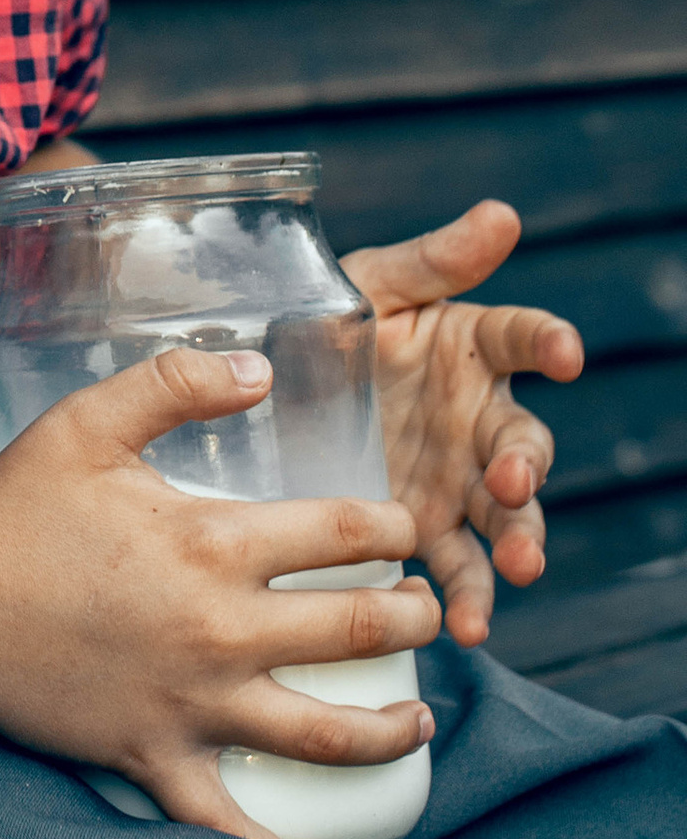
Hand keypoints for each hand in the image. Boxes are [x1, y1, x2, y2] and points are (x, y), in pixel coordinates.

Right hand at [0, 346, 437, 838]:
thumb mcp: (86, 424)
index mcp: (209, 544)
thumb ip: (173, 384)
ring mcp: (191, 704)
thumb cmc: (10, 511)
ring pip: (325, 734)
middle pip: (356, 632)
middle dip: (412, 619)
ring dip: (390, 728)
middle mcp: (217, 630)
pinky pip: (228, 825)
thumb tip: (258, 367)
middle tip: (424, 611)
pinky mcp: (153, 759)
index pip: (340, 535)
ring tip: (418, 719)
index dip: (392, 528)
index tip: (404, 530)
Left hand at [343, 198, 583, 643]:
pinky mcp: (426, 527)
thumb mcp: (371, 288)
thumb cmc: (332, 325)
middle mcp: (476, 418)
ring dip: (519, 542)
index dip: (548, 341)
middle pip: (523, 443)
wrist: (271, 398)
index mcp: (470, 348)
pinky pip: (458, 566)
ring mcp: (456, 478)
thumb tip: (503, 214)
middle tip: (513, 482)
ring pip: (504, 515)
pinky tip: (465, 624)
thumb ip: (435, 260)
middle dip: (527, 467)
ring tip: (518, 572)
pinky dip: (468, 596)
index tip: (566, 351)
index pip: (521, 338)